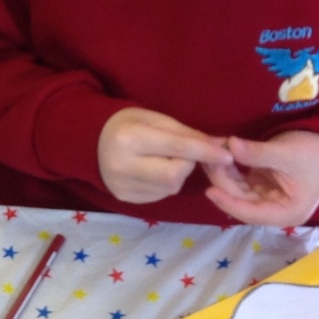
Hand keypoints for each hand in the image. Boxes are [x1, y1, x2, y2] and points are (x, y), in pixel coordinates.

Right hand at [98, 108, 233, 203]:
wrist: (90, 143)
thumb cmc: (127, 124)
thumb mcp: (155, 119)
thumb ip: (187, 134)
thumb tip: (220, 146)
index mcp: (130, 139)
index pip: (176, 148)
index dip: (204, 152)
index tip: (227, 155)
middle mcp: (123, 166)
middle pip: (175, 174)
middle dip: (188, 164)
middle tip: (183, 154)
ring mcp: (123, 186)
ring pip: (170, 187)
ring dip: (178, 174)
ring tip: (165, 160)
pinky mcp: (126, 199)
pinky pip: (160, 195)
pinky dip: (167, 183)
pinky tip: (154, 171)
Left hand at [203, 131, 318, 225]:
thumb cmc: (316, 154)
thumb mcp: (288, 153)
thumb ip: (258, 153)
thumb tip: (231, 145)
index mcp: (286, 213)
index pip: (251, 213)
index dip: (229, 202)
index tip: (210, 190)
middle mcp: (274, 211)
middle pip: (241, 200)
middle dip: (222, 181)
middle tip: (206, 159)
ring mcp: (266, 199)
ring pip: (237, 190)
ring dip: (222, 174)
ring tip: (208, 154)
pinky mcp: (261, 187)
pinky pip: (240, 181)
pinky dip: (229, 169)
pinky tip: (217, 156)